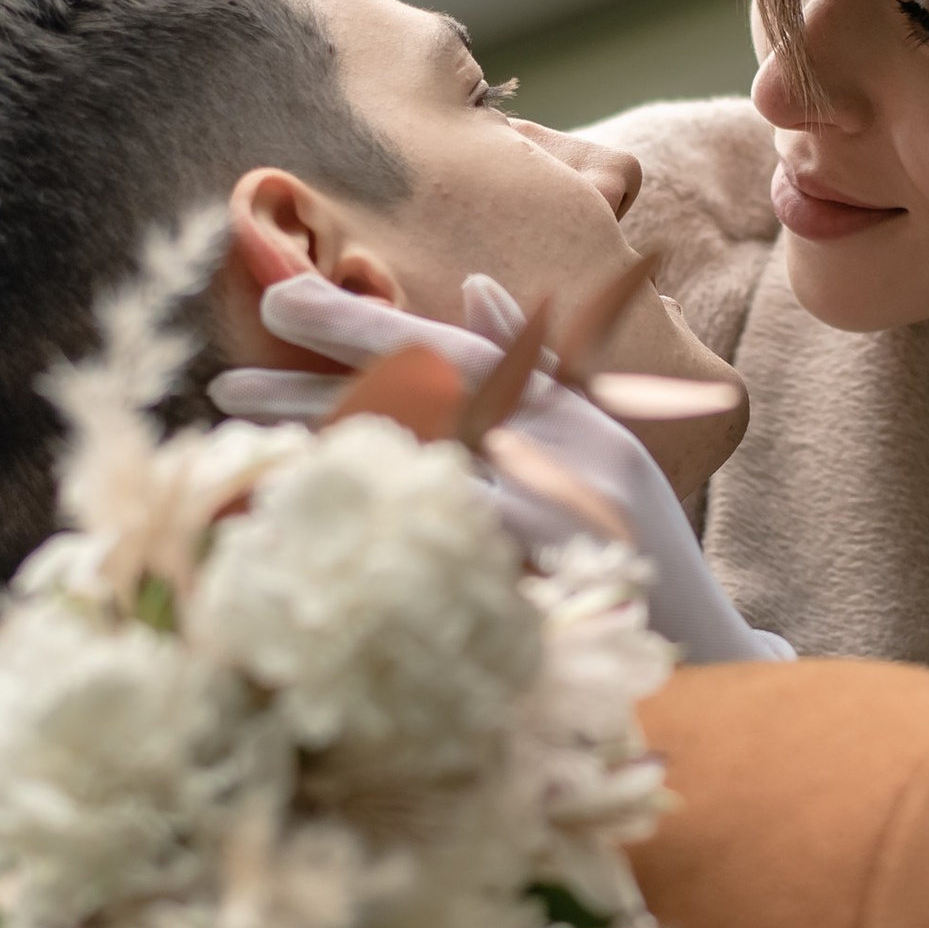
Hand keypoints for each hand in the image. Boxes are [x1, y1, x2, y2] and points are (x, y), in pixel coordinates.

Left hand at [209, 274, 792, 666]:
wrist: (703, 641)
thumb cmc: (634, 546)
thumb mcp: (599, 441)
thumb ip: (540, 371)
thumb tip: (478, 286)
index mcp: (564, 407)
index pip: (446, 349)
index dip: (360, 323)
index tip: (274, 301)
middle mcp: (561, 437)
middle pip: (419, 393)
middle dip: (319, 382)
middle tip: (225, 380)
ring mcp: (558, 495)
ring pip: (421, 452)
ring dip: (326, 445)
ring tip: (240, 440)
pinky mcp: (552, 551)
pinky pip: (451, 522)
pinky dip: (384, 508)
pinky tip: (312, 506)